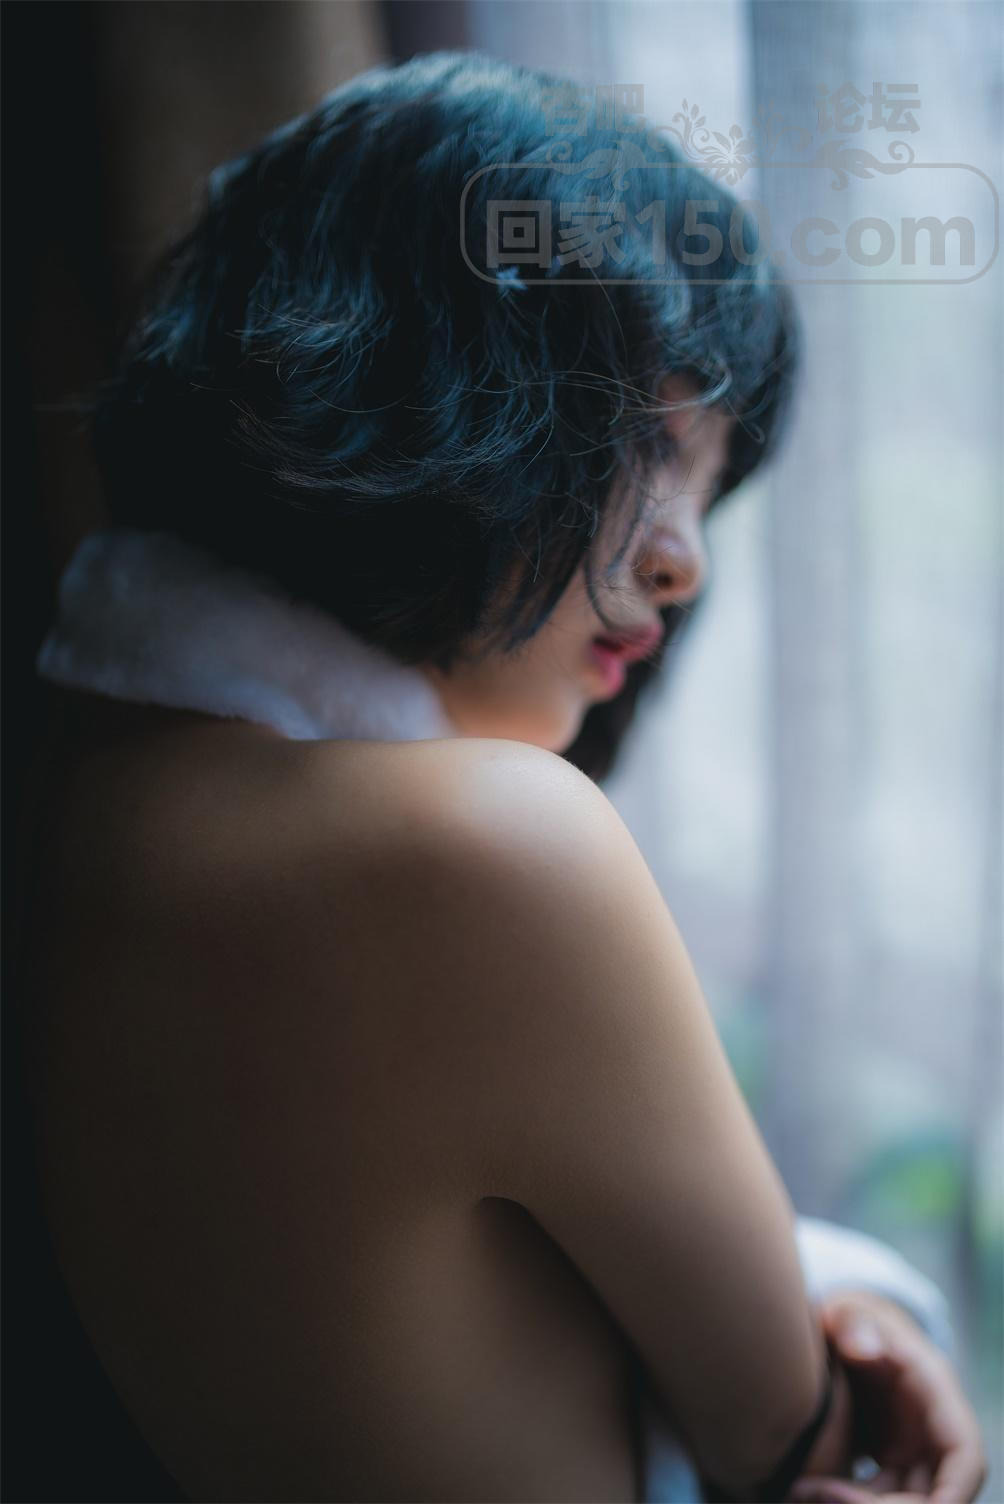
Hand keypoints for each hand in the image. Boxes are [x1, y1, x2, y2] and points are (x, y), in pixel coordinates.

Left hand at [787, 1290, 987, 1503]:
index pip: (965, 1458)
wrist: (844, 1332)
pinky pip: (875, 1498)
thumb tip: (862, 1349)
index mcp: (938, 1397)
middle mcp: (933, 1435)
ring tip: (799, 1492)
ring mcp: (913, 1454)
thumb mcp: (851, 1314)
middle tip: (814, 1494)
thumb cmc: (851, 1320)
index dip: (950, 1495)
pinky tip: (802, 1491)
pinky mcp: (888, 1466)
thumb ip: (854, 1324)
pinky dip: (844, 1499)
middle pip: (931, 1498)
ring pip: (900, 1502)